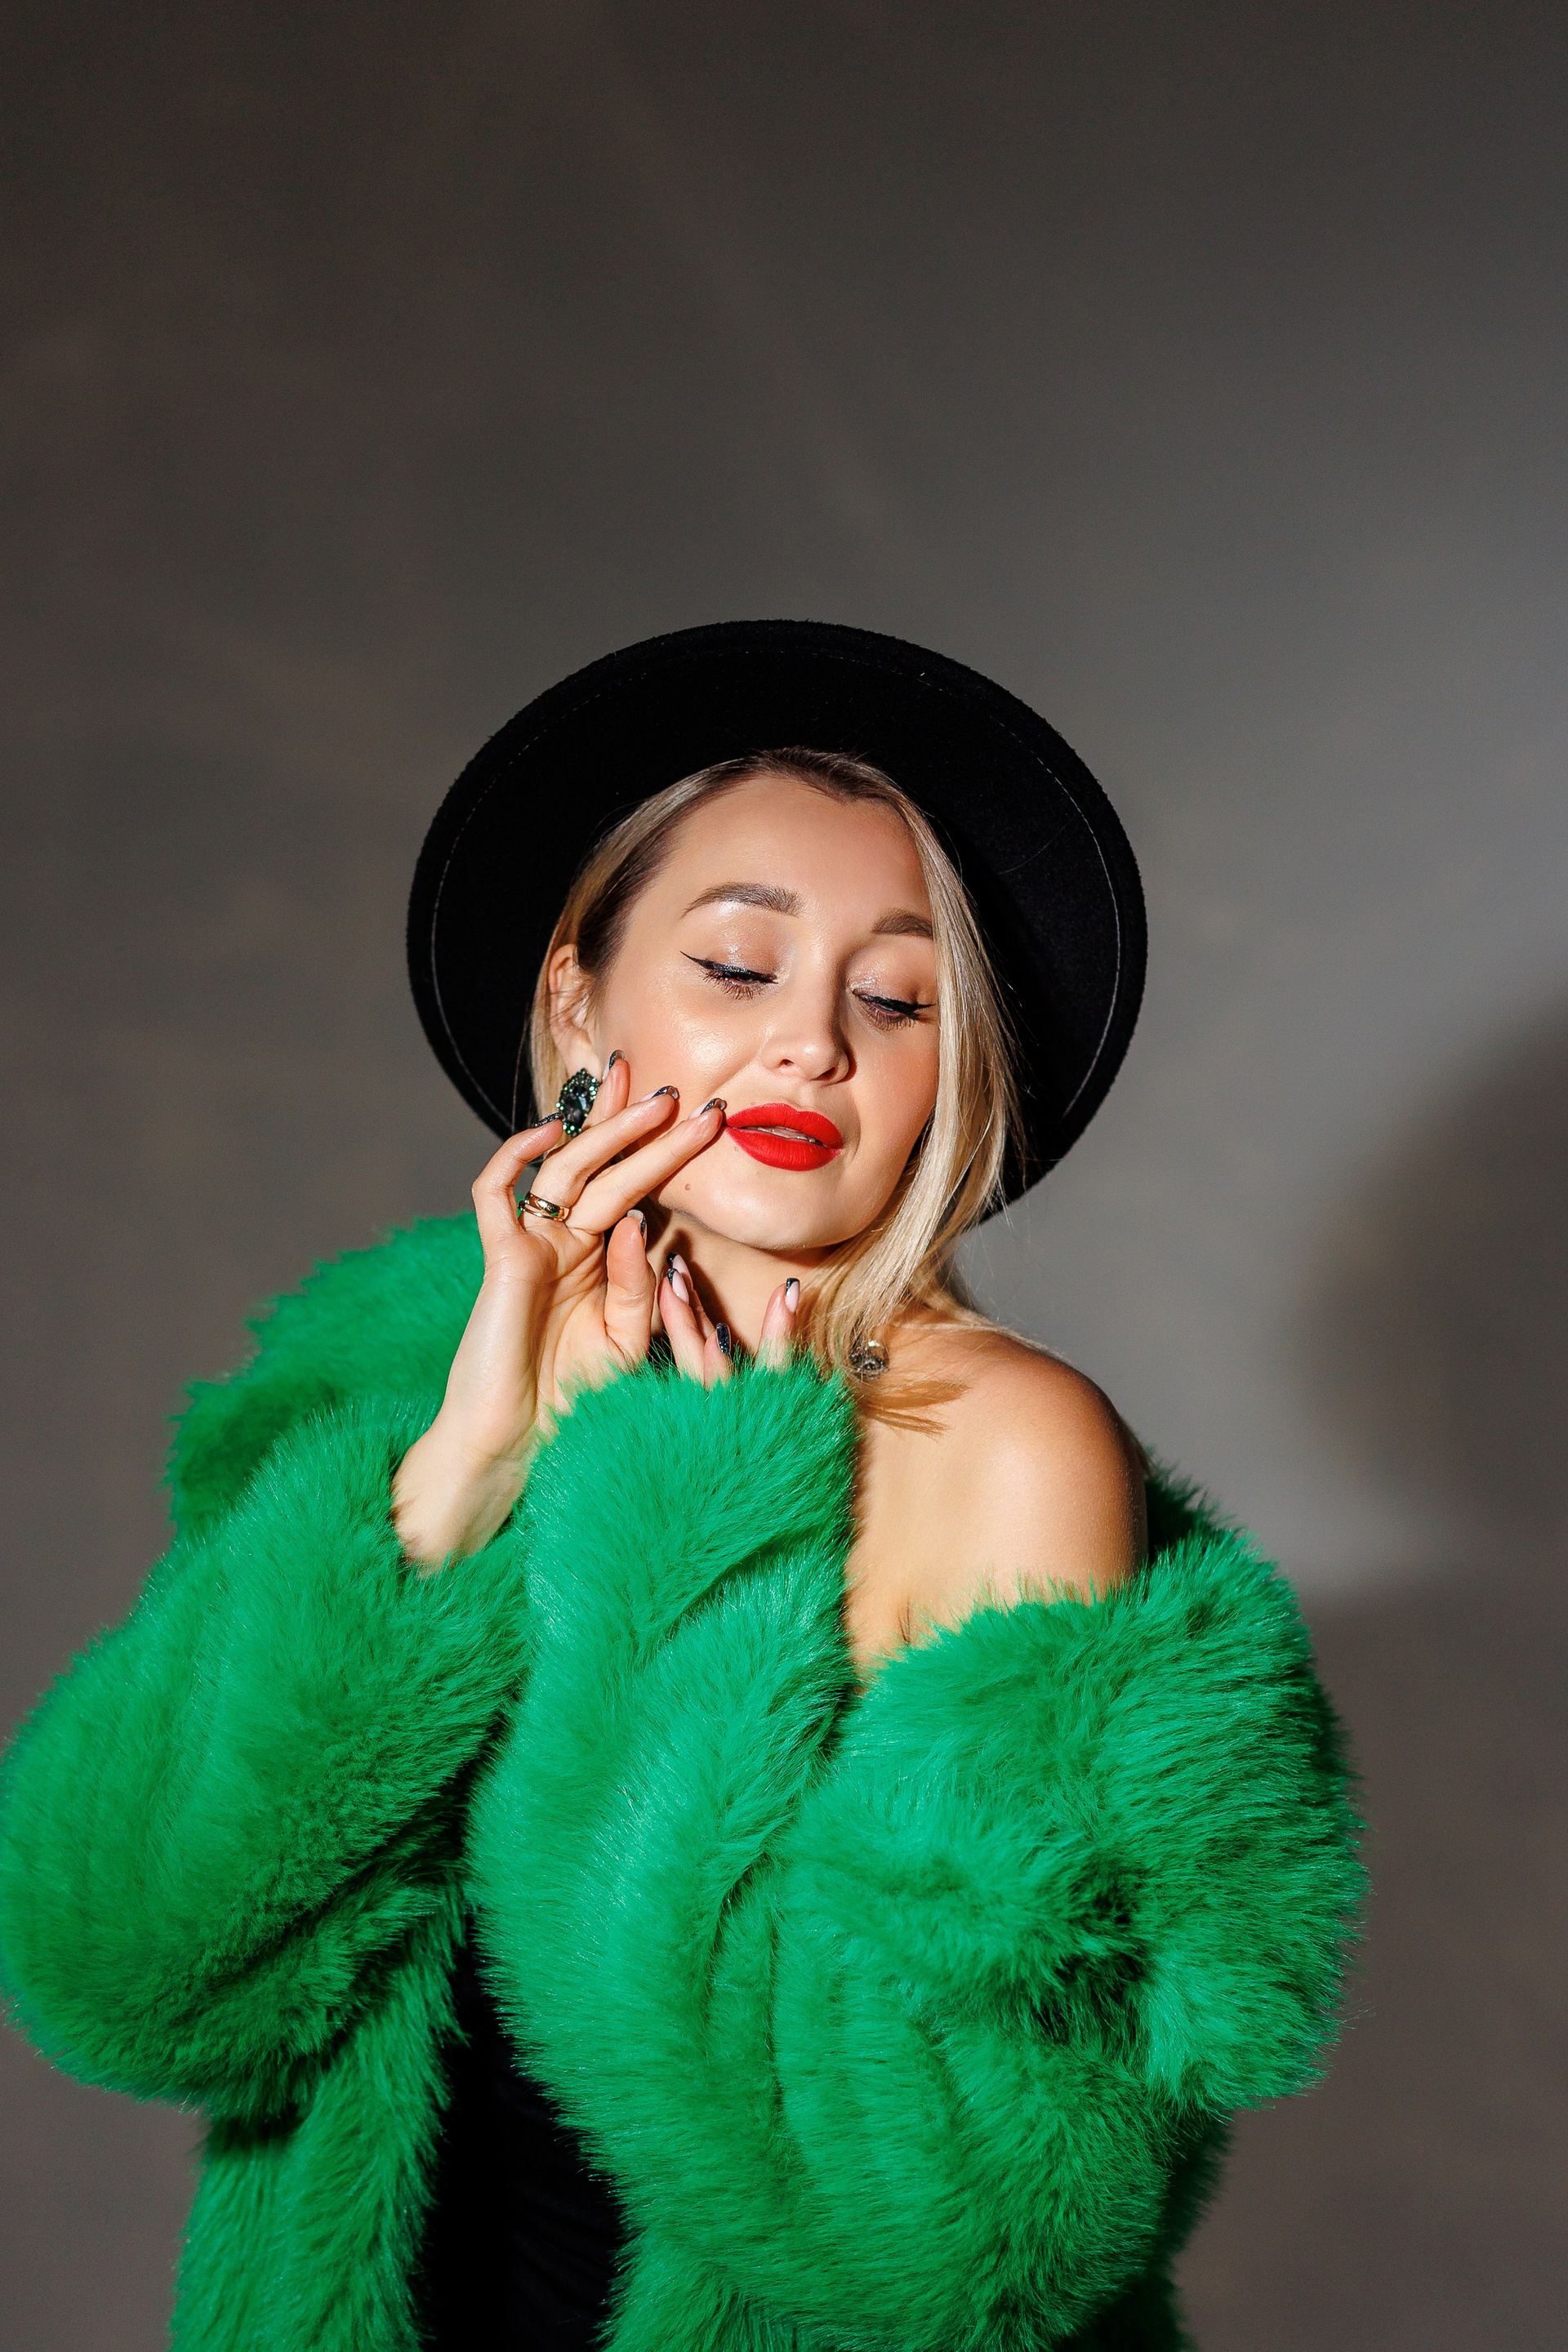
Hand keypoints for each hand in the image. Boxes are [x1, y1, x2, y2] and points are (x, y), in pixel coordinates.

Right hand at [393, 1057, 727, 1566]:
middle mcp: (563, 1243)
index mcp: (596, 1259)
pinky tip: (550, 1130)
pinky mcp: (499, 1258)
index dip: (663, 1150)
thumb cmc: (570, 1399)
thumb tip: (643, 1225)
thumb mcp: (625, 1339)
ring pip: (565, 1171)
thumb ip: (638, 1285)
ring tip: (646, 1097)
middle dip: (642, 1127)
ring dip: (603, 1131)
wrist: (515, 1443)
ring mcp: (529, 1246)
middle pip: (606, 1169)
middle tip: (684, 1092)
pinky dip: (516, 1156)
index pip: (633, 1189)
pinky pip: (495, 1193)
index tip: (706, 1118)